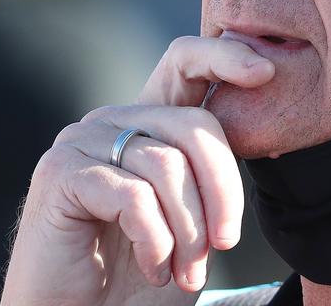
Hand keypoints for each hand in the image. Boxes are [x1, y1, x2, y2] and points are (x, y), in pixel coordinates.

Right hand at [1, 36, 273, 305]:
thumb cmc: (140, 274)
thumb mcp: (192, 216)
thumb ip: (211, 172)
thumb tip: (269, 134)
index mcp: (148, 121)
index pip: (185, 60)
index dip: (225, 56)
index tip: (266, 72)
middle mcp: (113, 120)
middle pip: (194, 125)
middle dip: (222, 190)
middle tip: (223, 245)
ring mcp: (82, 141)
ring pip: (168, 166)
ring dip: (189, 231)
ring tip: (184, 272)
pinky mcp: (60, 173)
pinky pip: (134, 196)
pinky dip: (156, 242)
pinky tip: (155, 270)